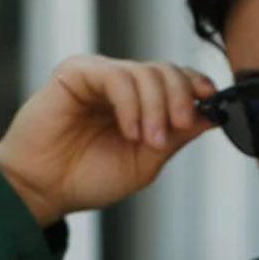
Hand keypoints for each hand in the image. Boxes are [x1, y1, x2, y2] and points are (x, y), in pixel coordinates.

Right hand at [0, 55, 218, 226]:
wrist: (45, 188)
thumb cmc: (88, 178)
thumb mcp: (145, 162)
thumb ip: (175, 137)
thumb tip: (212, 116)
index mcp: (142, 105)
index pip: (177, 81)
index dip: (198, 86)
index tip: (213, 102)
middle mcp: (123, 86)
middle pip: (166, 71)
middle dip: (181, 98)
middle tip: (178, 128)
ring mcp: (100, 76)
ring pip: (146, 72)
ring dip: (156, 108)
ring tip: (148, 141)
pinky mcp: (77, 72)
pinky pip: (116, 76)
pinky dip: (131, 104)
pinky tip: (130, 131)